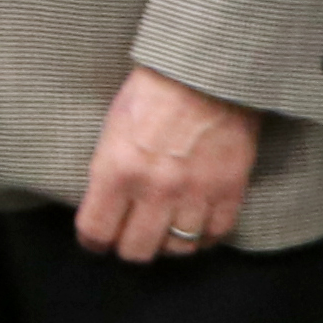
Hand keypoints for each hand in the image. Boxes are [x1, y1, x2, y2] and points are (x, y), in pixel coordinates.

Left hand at [75, 65, 263, 263]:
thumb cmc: (155, 91)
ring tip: (165, 230)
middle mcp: (154, 189)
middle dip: (129, 247)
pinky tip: (196, 225)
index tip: (97, 240)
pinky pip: (215, 234)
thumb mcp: (113, 127)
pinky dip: (204, 236)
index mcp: (118, 169)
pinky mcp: (228, 191)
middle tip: (131, 236)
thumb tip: (104, 204)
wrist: (208, 72)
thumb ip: (108, 170)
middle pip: (136, 250)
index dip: (94, 241)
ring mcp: (194, 193)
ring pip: (177, 248)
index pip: (96, 231)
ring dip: (169, 242)